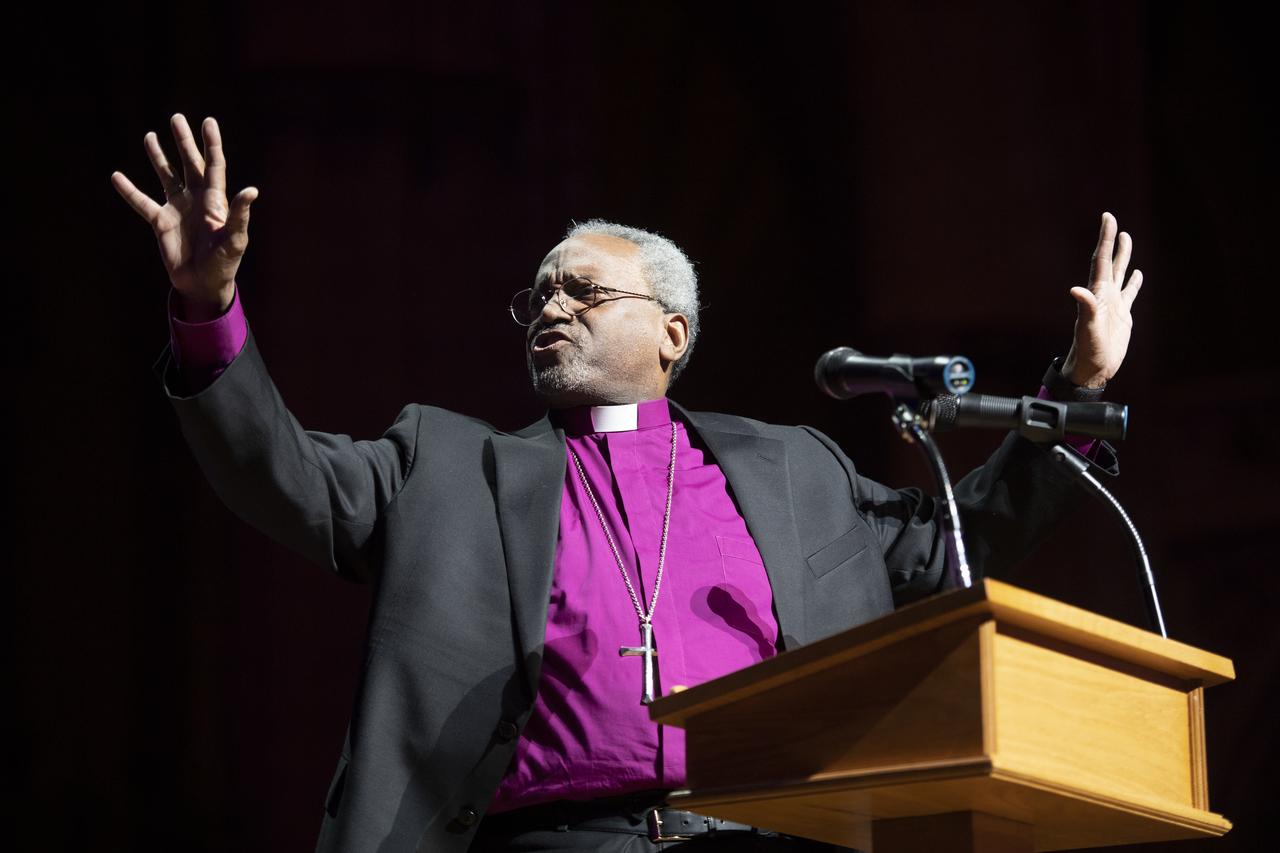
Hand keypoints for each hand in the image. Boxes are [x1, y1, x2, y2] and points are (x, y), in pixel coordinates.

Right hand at [111, 114, 257, 320]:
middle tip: (176, 118)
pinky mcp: (160, 222)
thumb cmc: (224, 263)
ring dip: (158, 157)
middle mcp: (196, 199)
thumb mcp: (235, 239)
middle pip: (189, 163)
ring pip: (166, 176)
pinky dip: (129, 191)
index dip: (211, 144)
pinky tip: (116, 176)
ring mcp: (177, 208)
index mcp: (215, 200)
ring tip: (149, 136)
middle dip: (183, 142)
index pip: (214, 165)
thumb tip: (252, 190)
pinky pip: (141, 202)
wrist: (204, 284)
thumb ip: (240, 214)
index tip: (208, 122)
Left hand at [1061, 212, 1143, 387]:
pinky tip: (1137, 275)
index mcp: (1097, 293)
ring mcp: (1113, 304)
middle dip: (1112, 242)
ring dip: (1123, 257)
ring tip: (1127, 239)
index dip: (1105, 238)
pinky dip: (1133, 283)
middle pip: (1109, 262)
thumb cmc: (1088, 350)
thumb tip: (1076, 290)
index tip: (1108, 217)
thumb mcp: (1088, 328)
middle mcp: (1104, 295)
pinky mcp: (1122, 315)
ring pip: (1120, 274)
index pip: (1101, 259)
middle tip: (1113, 222)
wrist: (1092, 368)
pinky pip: (1129, 294)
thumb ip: (1085, 308)